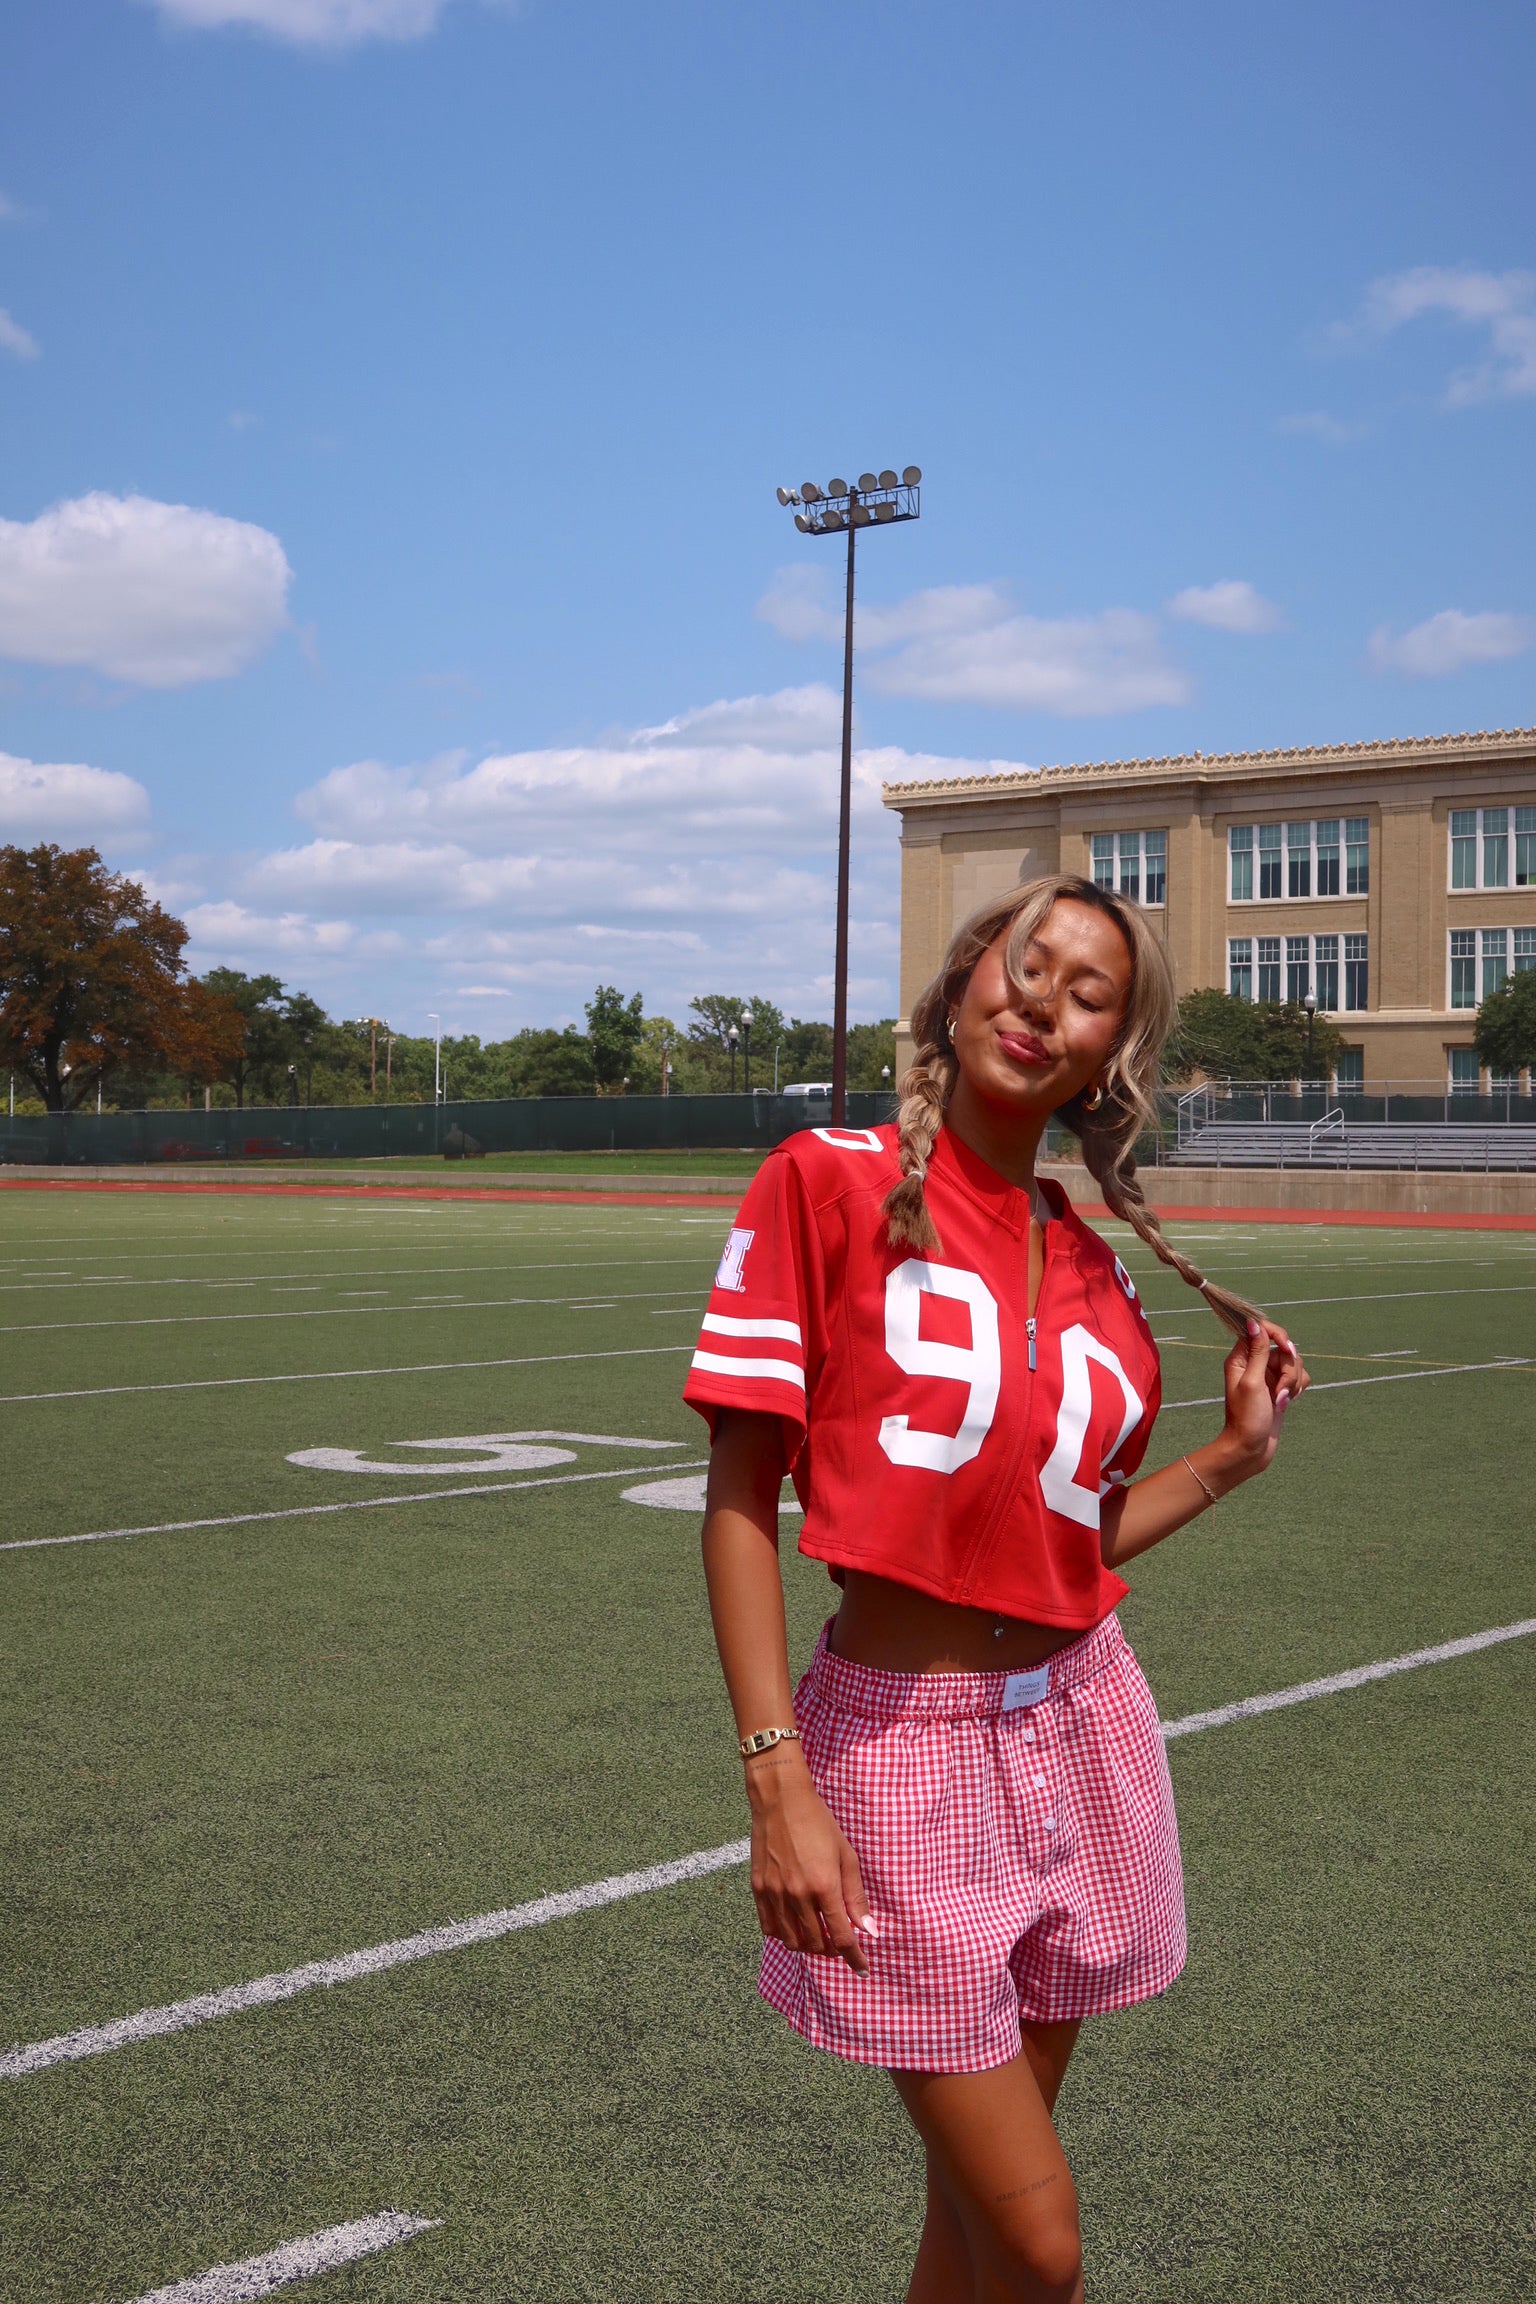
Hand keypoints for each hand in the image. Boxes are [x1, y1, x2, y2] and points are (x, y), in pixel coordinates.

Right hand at [746, 1757, 871, 1974]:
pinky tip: (794, 1926)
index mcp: (824, 1886)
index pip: (842, 1938)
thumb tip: (869, 1930)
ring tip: (818, 1936)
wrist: (781, 1799)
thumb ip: (856, 1897)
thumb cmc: (819, 1823)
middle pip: (816, 1944)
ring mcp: (775, 1893)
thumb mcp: (846, 1856)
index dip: (855, 1958)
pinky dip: (784, 1935)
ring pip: (792, 1941)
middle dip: (832, 1951)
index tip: (863, 1969)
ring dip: (808, 1946)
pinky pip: (769, 1928)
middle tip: (840, 1942)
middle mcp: (798, 1895)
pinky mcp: (758, 1889)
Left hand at [1215, 1316, 1309, 1482]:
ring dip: (1294, 1382)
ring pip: (1294, 1363)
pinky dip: (1298, 1388)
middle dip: (1289, 1369)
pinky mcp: (1280, 1389)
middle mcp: (1254, 1364)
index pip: (1261, 1330)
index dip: (1278, 1335)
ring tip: (1282, 1401)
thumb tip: (1253, 1322)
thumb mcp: (1253, 1382)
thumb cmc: (1247, 1418)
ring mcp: (1269, 1377)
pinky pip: (1299, 1377)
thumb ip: (1258, 1352)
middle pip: (1283, 1349)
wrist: (1251, 1449)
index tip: (1288, 1349)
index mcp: (1241, 1358)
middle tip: (1280, 1392)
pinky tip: (1287, 1403)